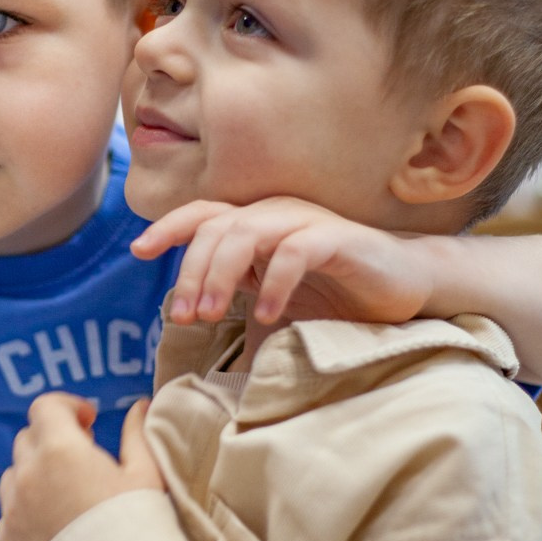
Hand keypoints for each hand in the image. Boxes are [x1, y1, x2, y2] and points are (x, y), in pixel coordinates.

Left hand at [0, 395, 163, 540]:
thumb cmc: (138, 528)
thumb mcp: (147, 475)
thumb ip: (137, 435)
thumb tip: (139, 406)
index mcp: (59, 449)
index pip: (45, 407)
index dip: (67, 408)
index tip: (90, 424)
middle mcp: (26, 476)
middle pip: (27, 440)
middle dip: (52, 441)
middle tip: (84, 460)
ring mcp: (11, 511)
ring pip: (13, 477)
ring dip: (35, 476)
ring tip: (67, 497)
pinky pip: (9, 515)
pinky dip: (27, 512)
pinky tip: (55, 530)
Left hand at [132, 198, 436, 326]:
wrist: (402, 288)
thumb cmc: (336, 293)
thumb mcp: (273, 296)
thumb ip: (237, 297)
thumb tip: (189, 326)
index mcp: (256, 223)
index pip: (201, 215)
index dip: (168, 228)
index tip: (138, 253)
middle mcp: (275, 214)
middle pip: (215, 229)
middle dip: (190, 273)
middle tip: (184, 317)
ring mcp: (306, 223)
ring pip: (245, 233)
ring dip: (220, 275)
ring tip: (211, 316)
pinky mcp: (337, 240)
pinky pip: (294, 252)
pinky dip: (273, 283)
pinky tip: (264, 315)